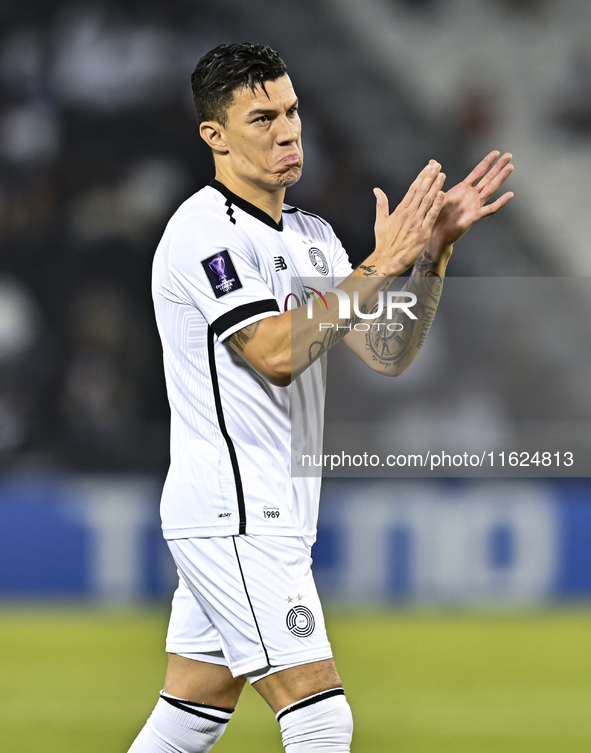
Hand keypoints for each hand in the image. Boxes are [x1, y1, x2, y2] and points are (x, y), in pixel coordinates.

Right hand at [372, 161, 445, 275]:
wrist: (387, 260)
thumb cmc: (384, 243)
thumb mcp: (380, 221)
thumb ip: (381, 204)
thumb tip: (377, 190)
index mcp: (400, 210)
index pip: (413, 189)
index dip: (421, 177)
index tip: (428, 167)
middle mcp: (409, 214)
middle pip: (421, 192)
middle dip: (430, 177)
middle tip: (437, 165)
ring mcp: (416, 223)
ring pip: (427, 201)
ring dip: (435, 187)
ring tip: (442, 175)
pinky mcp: (423, 233)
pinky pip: (431, 216)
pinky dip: (437, 205)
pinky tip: (442, 194)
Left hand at [429, 151, 513, 252]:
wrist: (436, 234)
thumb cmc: (436, 214)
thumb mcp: (435, 192)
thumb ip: (436, 177)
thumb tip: (432, 161)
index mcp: (463, 189)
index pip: (478, 172)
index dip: (486, 162)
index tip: (496, 152)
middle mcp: (471, 196)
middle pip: (487, 178)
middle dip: (498, 167)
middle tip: (509, 155)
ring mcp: (474, 206)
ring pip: (490, 189)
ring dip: (500, 178)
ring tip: (510, 168)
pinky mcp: (474, 216)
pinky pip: (489, 209)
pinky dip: (500, 202)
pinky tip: (509, 195)